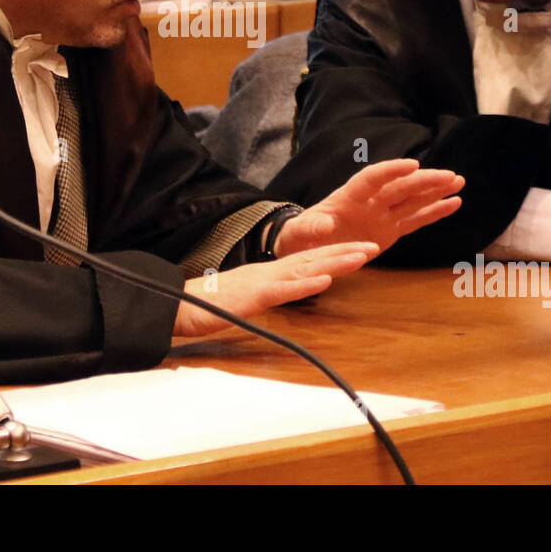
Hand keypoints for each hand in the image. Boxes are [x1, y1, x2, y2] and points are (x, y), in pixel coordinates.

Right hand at [173, 241, 378, 337]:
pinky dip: (305, 285)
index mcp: (268, 273)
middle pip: (313, 259)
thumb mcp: (245, 299)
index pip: (307, 261)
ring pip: (305, 269)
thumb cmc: (207, 305)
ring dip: (335, 262)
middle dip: (345, 252)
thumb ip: (265, 294)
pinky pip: (283, 291)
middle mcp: (269, 272)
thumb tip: (283, 294)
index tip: (360, 250)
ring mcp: (262, 283)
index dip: (334, 254)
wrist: (176, 305)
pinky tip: (324, 280)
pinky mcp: (253, 297)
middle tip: (374, 246)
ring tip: (361, 256)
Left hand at [274, 159, 463, 258]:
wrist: (305, 245)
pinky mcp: (390, 230)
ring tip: (458, 181)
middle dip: (423, 181)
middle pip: (399, 187)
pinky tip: (454, 203)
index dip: (391, 171)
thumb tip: (324, 224)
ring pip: (412, 199)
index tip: (412, 164)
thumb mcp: (298, 233)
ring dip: (434, 190)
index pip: (371, 178)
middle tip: (449, 175)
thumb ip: (309, 227)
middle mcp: (369, 201)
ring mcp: (382, 214)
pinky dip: (434, 212)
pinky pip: (415, 219)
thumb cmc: (299, 235)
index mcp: (347, 197)